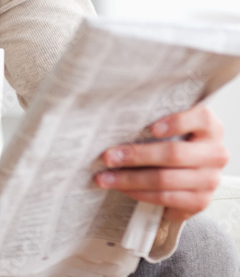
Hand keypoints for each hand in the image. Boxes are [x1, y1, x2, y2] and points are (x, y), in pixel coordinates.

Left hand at [94, 105, 229, 222]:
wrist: (184, 173)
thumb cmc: (170, 142)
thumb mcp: (168, 127)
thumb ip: (153, 121)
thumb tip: (114, 123)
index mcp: (210, 128)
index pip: (201, 119)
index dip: (177, 122)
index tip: (150, 128)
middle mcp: (216, 153)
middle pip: (174, 154)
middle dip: (136, 155)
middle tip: (107, 157)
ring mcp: (210, 180)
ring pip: (165, 179)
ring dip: (129, 179)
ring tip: (104, 177)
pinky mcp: (200, 202)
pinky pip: (165, 198)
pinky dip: (138, 193)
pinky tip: (121, 188)